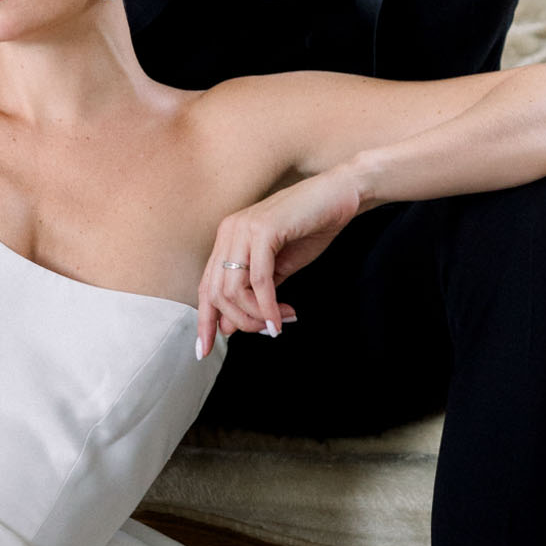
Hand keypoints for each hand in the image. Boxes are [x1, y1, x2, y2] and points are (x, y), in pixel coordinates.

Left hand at [196, 166, 371, 358]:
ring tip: (279, 322)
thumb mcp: (278, 269)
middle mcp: (228, 231)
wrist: (340, 195)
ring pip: (234, 289)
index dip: (204, 321)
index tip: (204, 350)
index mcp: (227, 239)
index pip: (206, 286)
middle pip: (216, 292)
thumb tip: (228, 327)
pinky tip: (281, 318)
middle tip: (267, 331)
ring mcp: (243, 228)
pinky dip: (268, 305)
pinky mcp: (264, 229)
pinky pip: (259, 279)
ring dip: (256, 315)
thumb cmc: (311, 229)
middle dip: (240, 321)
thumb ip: (253, 294)